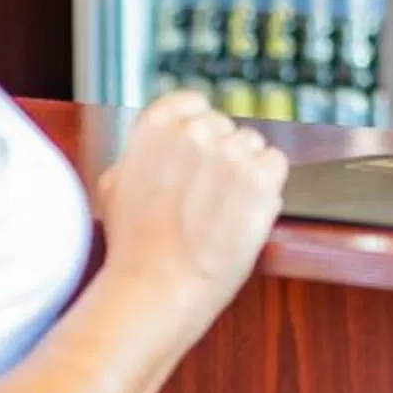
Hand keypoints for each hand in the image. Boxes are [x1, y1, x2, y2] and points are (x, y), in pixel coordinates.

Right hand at [96, 91, 287, 316]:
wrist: (156, 288)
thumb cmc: (134, 246)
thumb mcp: (116, 183)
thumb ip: (145, 151)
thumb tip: (164, 140)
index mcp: (157, 124)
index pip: (194, 103)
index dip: (198, 130)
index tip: (197, 156)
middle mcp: (196, 131)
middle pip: (225, 128)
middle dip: (220, 156)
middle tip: (205, 195)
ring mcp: (231, 154)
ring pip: (253, 145)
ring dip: (245, 171)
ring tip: (222, 209)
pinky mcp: (261, 179)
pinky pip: (276, 162)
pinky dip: (268, 185)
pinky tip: (245, 210)